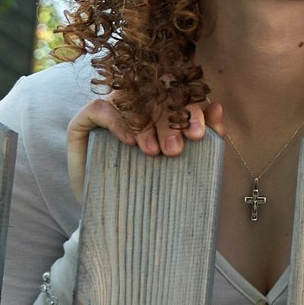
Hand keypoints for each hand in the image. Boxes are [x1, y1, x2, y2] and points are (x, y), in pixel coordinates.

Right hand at [67, 97, 222, 199]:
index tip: (199, 134)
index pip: (179, 96)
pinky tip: (130, 141)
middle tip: (176, 148)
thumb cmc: (150, 179)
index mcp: (161, 105)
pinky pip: (102, 109)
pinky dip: (118, 122)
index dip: (190, 111)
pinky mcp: (85, 118)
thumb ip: (207, 133)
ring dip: (145, 124)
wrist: (111, 208)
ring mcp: (110, 108)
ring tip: (154, 151)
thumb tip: (218, 107)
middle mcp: (134, 101)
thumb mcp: (184, 157)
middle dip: (169, 122)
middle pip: (155, 98)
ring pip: (130, 103)